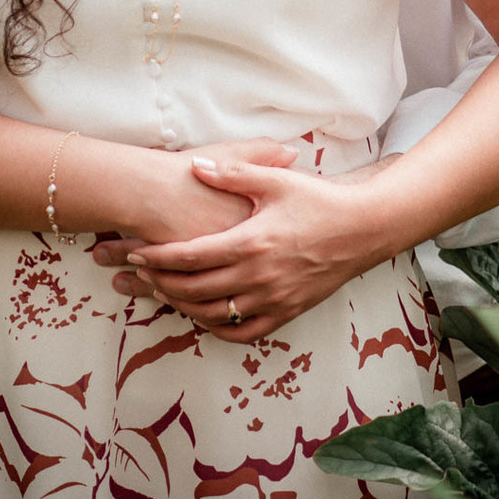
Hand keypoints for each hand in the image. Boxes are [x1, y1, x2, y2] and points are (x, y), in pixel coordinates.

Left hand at [103, 153, 382, 342]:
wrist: (364, 228)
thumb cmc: (319, 200)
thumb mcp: (276, 180)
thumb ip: (233, 173)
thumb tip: (195, 165)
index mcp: (251, 241)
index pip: (190, 255)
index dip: (157, 256)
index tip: (134, 251)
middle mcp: (259, 276)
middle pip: (194, 288)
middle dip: (160, 282)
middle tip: (138, 272)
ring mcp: (273, 299)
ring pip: (214, 314)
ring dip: (182, 305)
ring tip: (164, 291)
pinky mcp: (288, 312)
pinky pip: (244, 333)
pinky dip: (218, 327)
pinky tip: (204, 315)